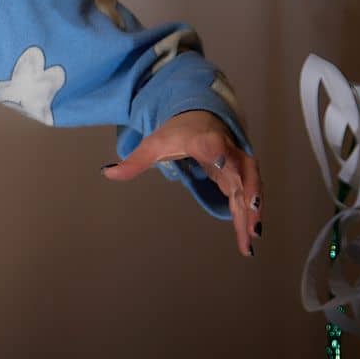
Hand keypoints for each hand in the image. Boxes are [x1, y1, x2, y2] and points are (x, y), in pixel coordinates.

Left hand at [101, 109, 262, 255]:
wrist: (201, 118)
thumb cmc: (178, 132)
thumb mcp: (154, 144)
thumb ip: (135, 161)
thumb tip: (107, 172)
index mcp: (203, 140)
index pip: (212, 145)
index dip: (218, 153)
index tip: (219, 162)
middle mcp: (227, 151)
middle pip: (240, 172)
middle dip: (248, 192)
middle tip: (250, 214)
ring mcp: (237, 165)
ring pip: (249, 189)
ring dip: (252, 213)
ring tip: (251, 238)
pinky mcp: (240, 177)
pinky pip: (247, 198)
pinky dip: (249, 217)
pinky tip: (248, 240)